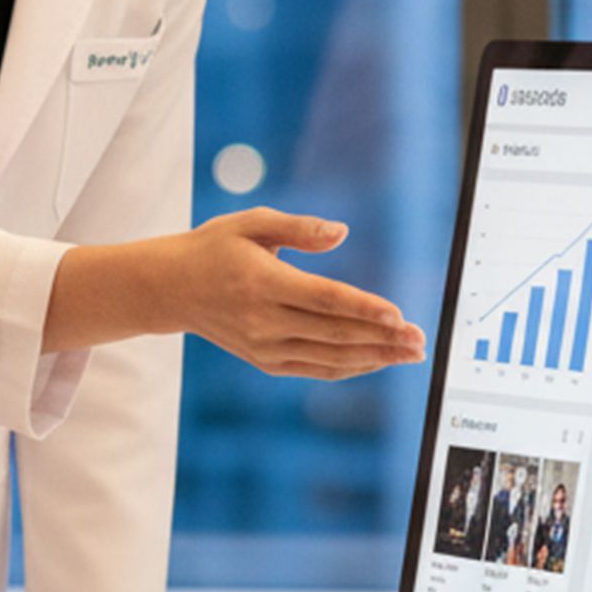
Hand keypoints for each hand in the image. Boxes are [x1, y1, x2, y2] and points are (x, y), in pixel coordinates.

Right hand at [165, 209, 424, 377]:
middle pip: (334, 333)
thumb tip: (342, 232)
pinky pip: (315, 369)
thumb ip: (298, 227)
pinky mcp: (264, 361)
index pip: (324, 299)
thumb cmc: (216, 247)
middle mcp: (263, 321)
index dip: (364, 308)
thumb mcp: (250, 223)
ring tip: (410, 354)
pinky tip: (376, 360)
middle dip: (383, 338)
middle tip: (420, 339)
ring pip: (329, 358)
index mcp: (262, 283)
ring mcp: (264, 346)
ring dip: (375, 357)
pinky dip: (349, 367)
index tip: (399, 314)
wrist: (171, 288)